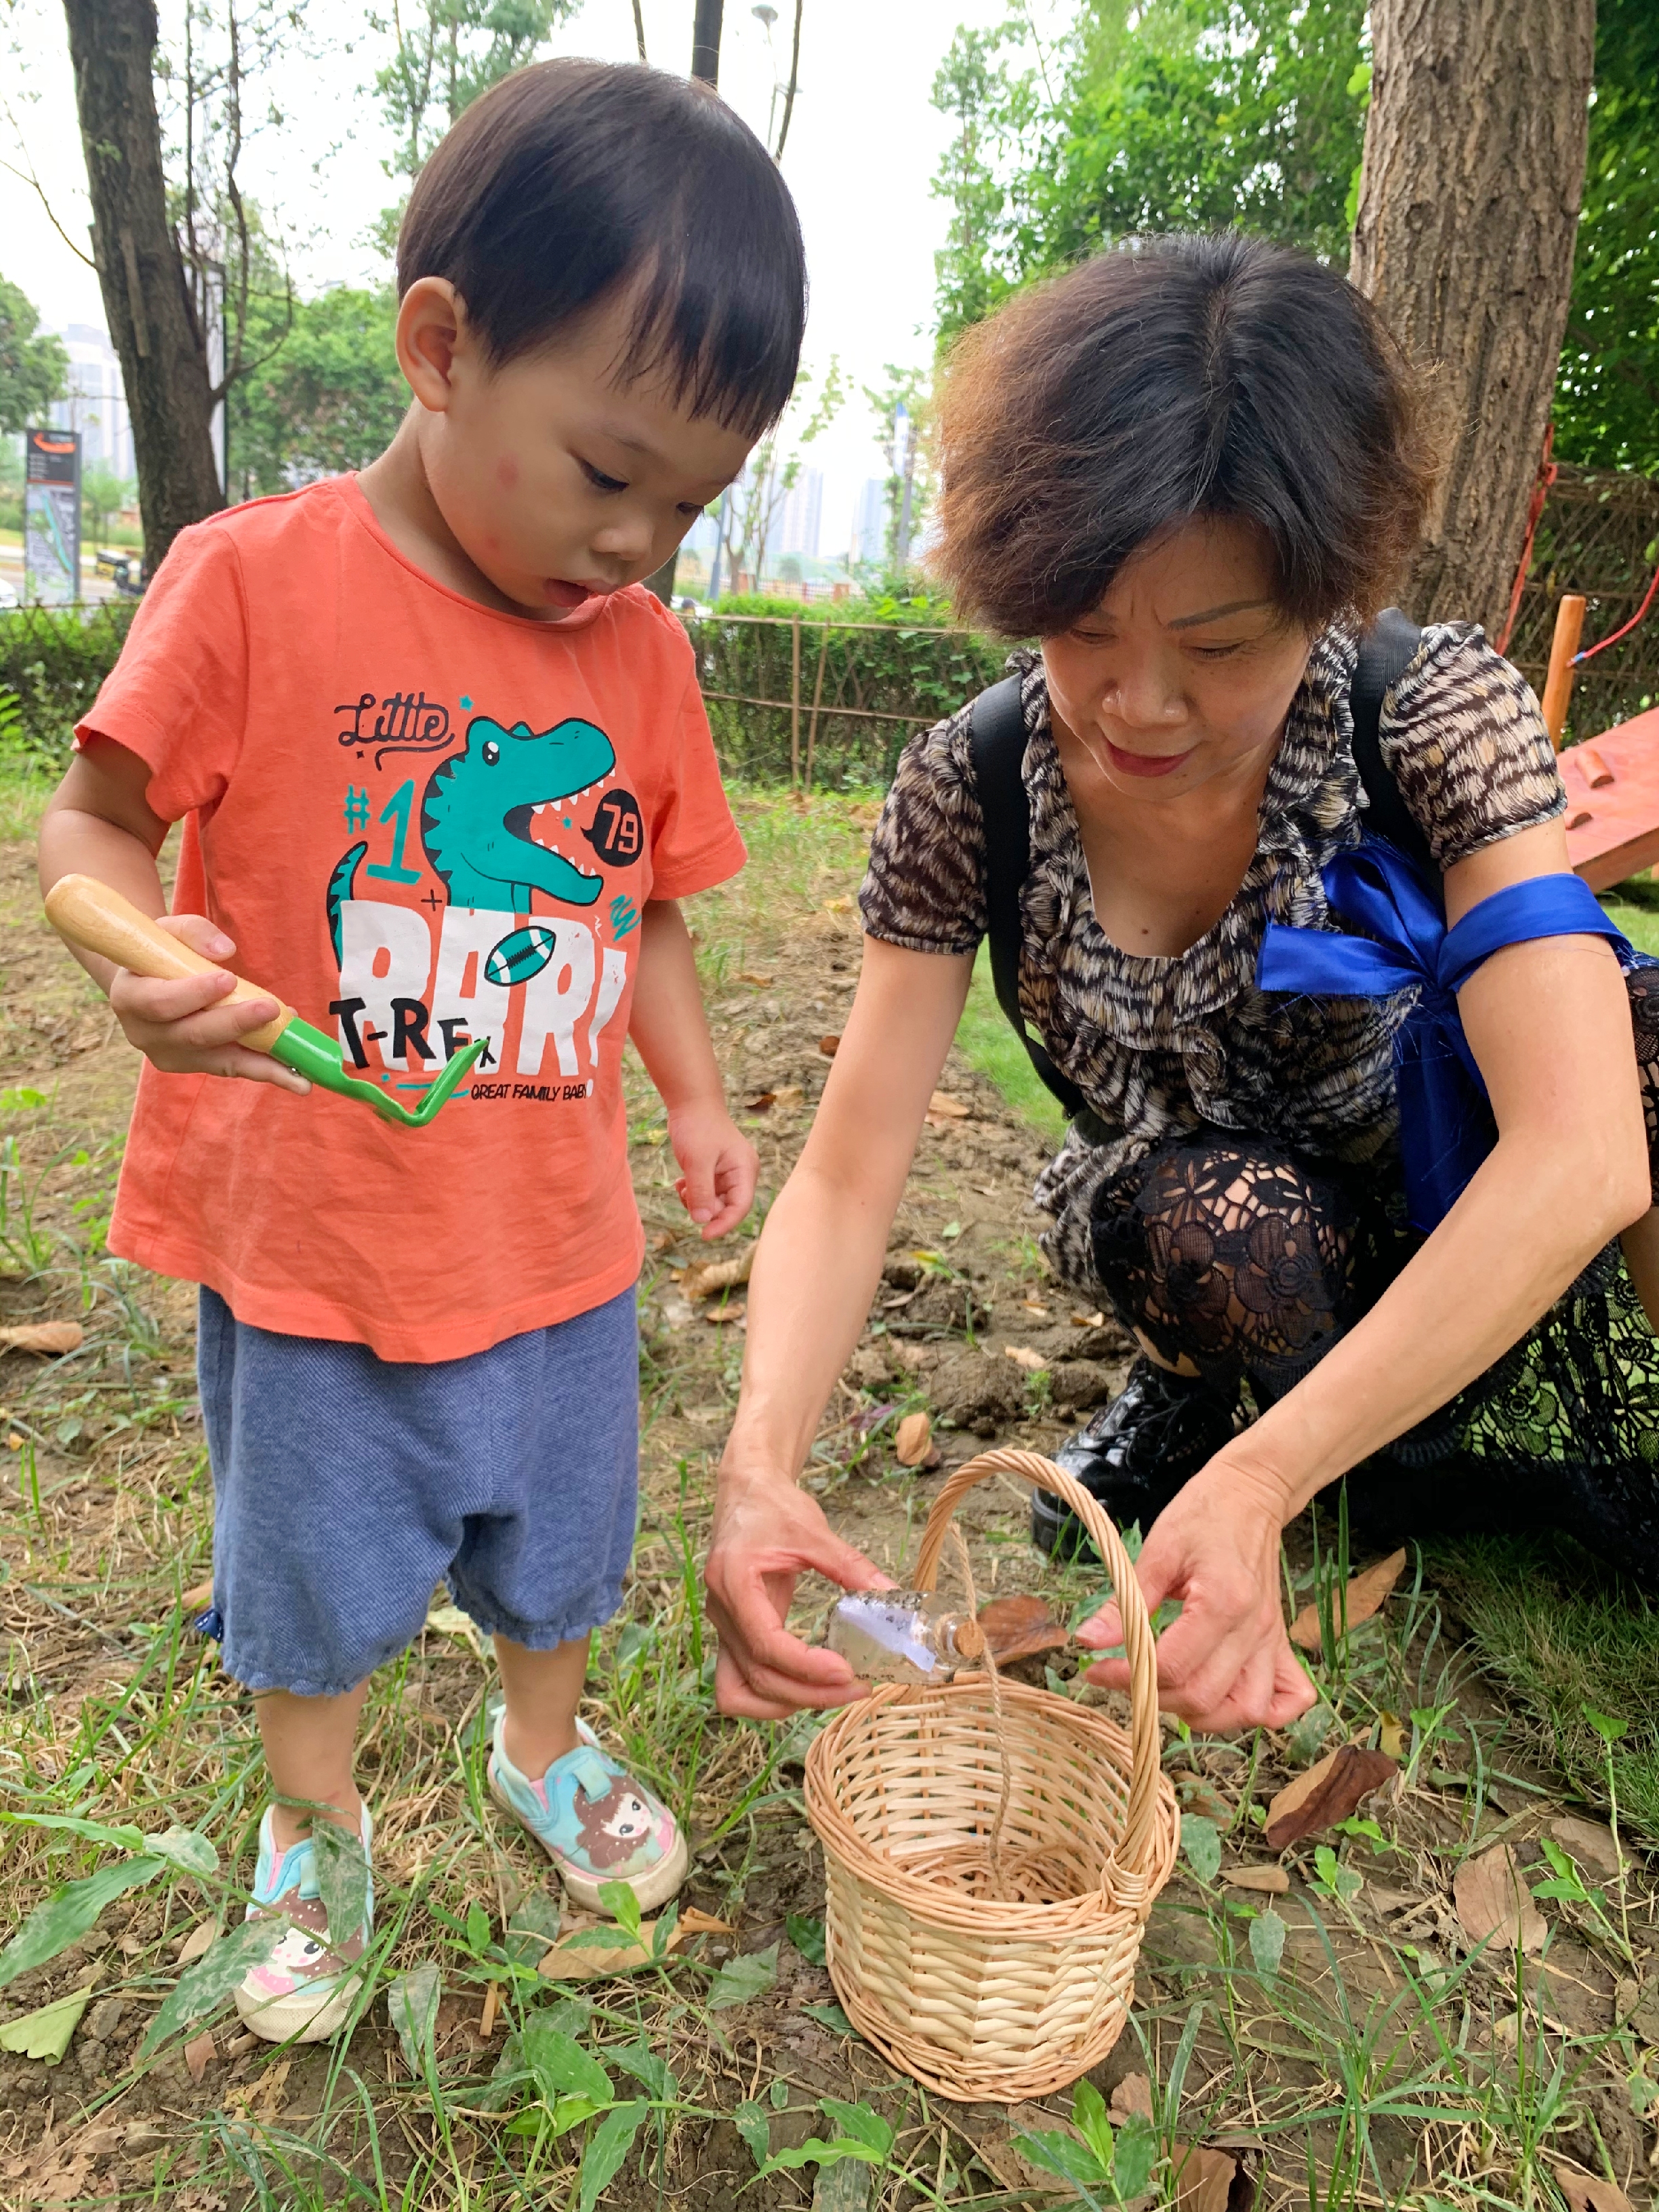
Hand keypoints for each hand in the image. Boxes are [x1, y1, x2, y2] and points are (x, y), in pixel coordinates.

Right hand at [107, 914, 309, 1091]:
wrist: (148, 980)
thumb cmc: (160, 952)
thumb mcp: (169, 931)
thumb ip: (193, 932)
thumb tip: (224, 950)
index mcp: (130, 998)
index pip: (161, 1002)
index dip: (194, 994)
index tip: (228, 979)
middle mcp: (146, 1034)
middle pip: (194, 1035)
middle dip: (235, 1023)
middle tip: (270, 1008)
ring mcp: (171, 1055)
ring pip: (219, 1060)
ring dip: (262, 1061)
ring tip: (299, 1068)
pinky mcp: (197, 1065)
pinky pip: (233, 1067)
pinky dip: (266, 1070)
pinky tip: (297, 1078)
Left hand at [668, 1097, 757, 1240]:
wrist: (690, 1103)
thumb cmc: (698, 1126)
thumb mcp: (698, 1161)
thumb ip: (701, 1192)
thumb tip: (702, 1221)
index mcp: (745, 1170)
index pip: (740, 1207)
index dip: (724, 1224)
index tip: (704, 1235)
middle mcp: (740, 1174)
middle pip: (727, 1207)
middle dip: (705, 1209)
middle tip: (685, 1198)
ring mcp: (727, 1173)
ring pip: (714, 1202)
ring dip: (696, 1201)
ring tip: (682, 1187)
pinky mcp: (713, 1172)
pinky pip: (705, 1193)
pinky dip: (692, 1194)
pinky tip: (681, 1182)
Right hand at [705, 1466, 895, 1717]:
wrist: (746, 1491)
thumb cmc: (774, 1507)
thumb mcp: (814, 1531)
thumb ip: (851, 1566)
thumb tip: (892, 1597)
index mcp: (734, 1582)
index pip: (766, 1644)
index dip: (806, 1667)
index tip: (848, 1672)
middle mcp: (721, 1612)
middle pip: (758, 1677)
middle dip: (810, 1692)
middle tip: (858, 1687)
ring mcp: (722, 1627)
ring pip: (740, 1691)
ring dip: (787, 1703)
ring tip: (834, 1692)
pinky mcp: (732, 1634)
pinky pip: (738, 1683)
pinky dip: (770, 1696)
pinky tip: (806, 1687)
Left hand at [1074, 1455, 1314, 1732]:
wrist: (1249, 1495)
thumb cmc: (1203, 1515)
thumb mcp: (1156, 1552)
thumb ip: (1126, 1604)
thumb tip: (1087, 1642)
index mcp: (1221, 1602)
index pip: (1174, 1667)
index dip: (1128, 1677)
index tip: (1096, 1669)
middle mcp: (1253, 1629)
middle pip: (1205, 1696)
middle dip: (1156, 1698)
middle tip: (1125, 1677)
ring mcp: (1271, 1639)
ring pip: (1247, 1710)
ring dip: (1205, 1716)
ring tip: (1170, 1692)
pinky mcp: (1279, 1642)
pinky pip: (1289, 1699)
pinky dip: (1263, 1713)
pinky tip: (1229, 1701)